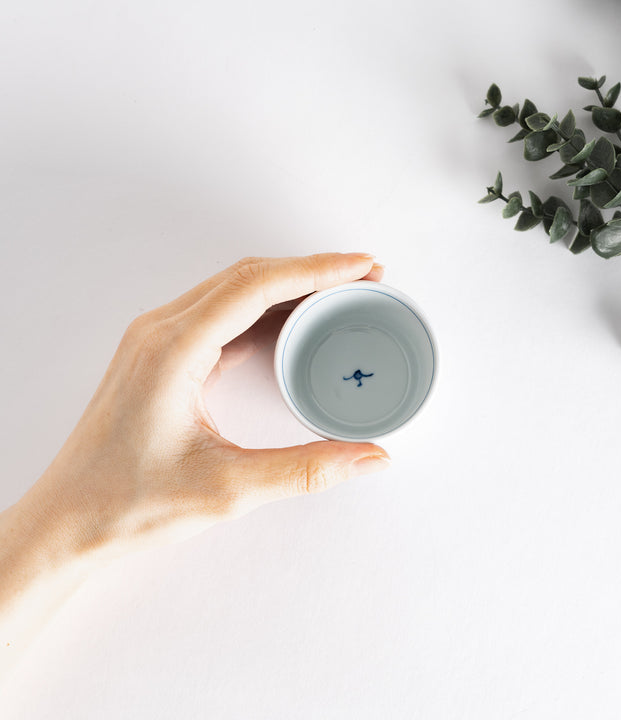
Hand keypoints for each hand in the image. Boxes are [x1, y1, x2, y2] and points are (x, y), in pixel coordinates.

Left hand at [25, 252, 390, 557]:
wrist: (70, 519)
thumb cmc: (127, 502)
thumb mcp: (227, 489)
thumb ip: (306, 470)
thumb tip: (368, 457)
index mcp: (172, 350)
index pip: (256, 287)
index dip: (316, 270)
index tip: (360, 267)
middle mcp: (161, 332)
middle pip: (247, 276)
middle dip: (310, 271)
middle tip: (362, 277)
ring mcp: (158, 340)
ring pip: (234, 291)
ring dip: (288, 287)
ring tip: (337, 297)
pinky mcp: (162, 355)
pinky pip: (221, 315)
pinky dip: (264, 312)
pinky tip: (292, 326)